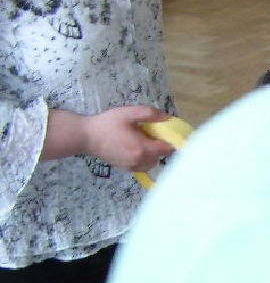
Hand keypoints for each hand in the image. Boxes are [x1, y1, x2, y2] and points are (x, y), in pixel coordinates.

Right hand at [45, 105, 174, 169]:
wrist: (85, 137)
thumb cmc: (106, 124)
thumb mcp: (127, 113)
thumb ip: (148, 114)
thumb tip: (167, 117)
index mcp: (142, 149)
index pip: (167, 149)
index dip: (171, 140)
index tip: (169, 132)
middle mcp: (140, 161)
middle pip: (162, 156)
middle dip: (161, 146)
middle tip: (154, 134)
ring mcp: (132, 167)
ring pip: (153, 163)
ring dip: (154, 153)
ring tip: (145, 141)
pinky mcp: (126, 168)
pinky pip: (143, 166)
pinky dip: (145, 159)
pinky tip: (137, 148)